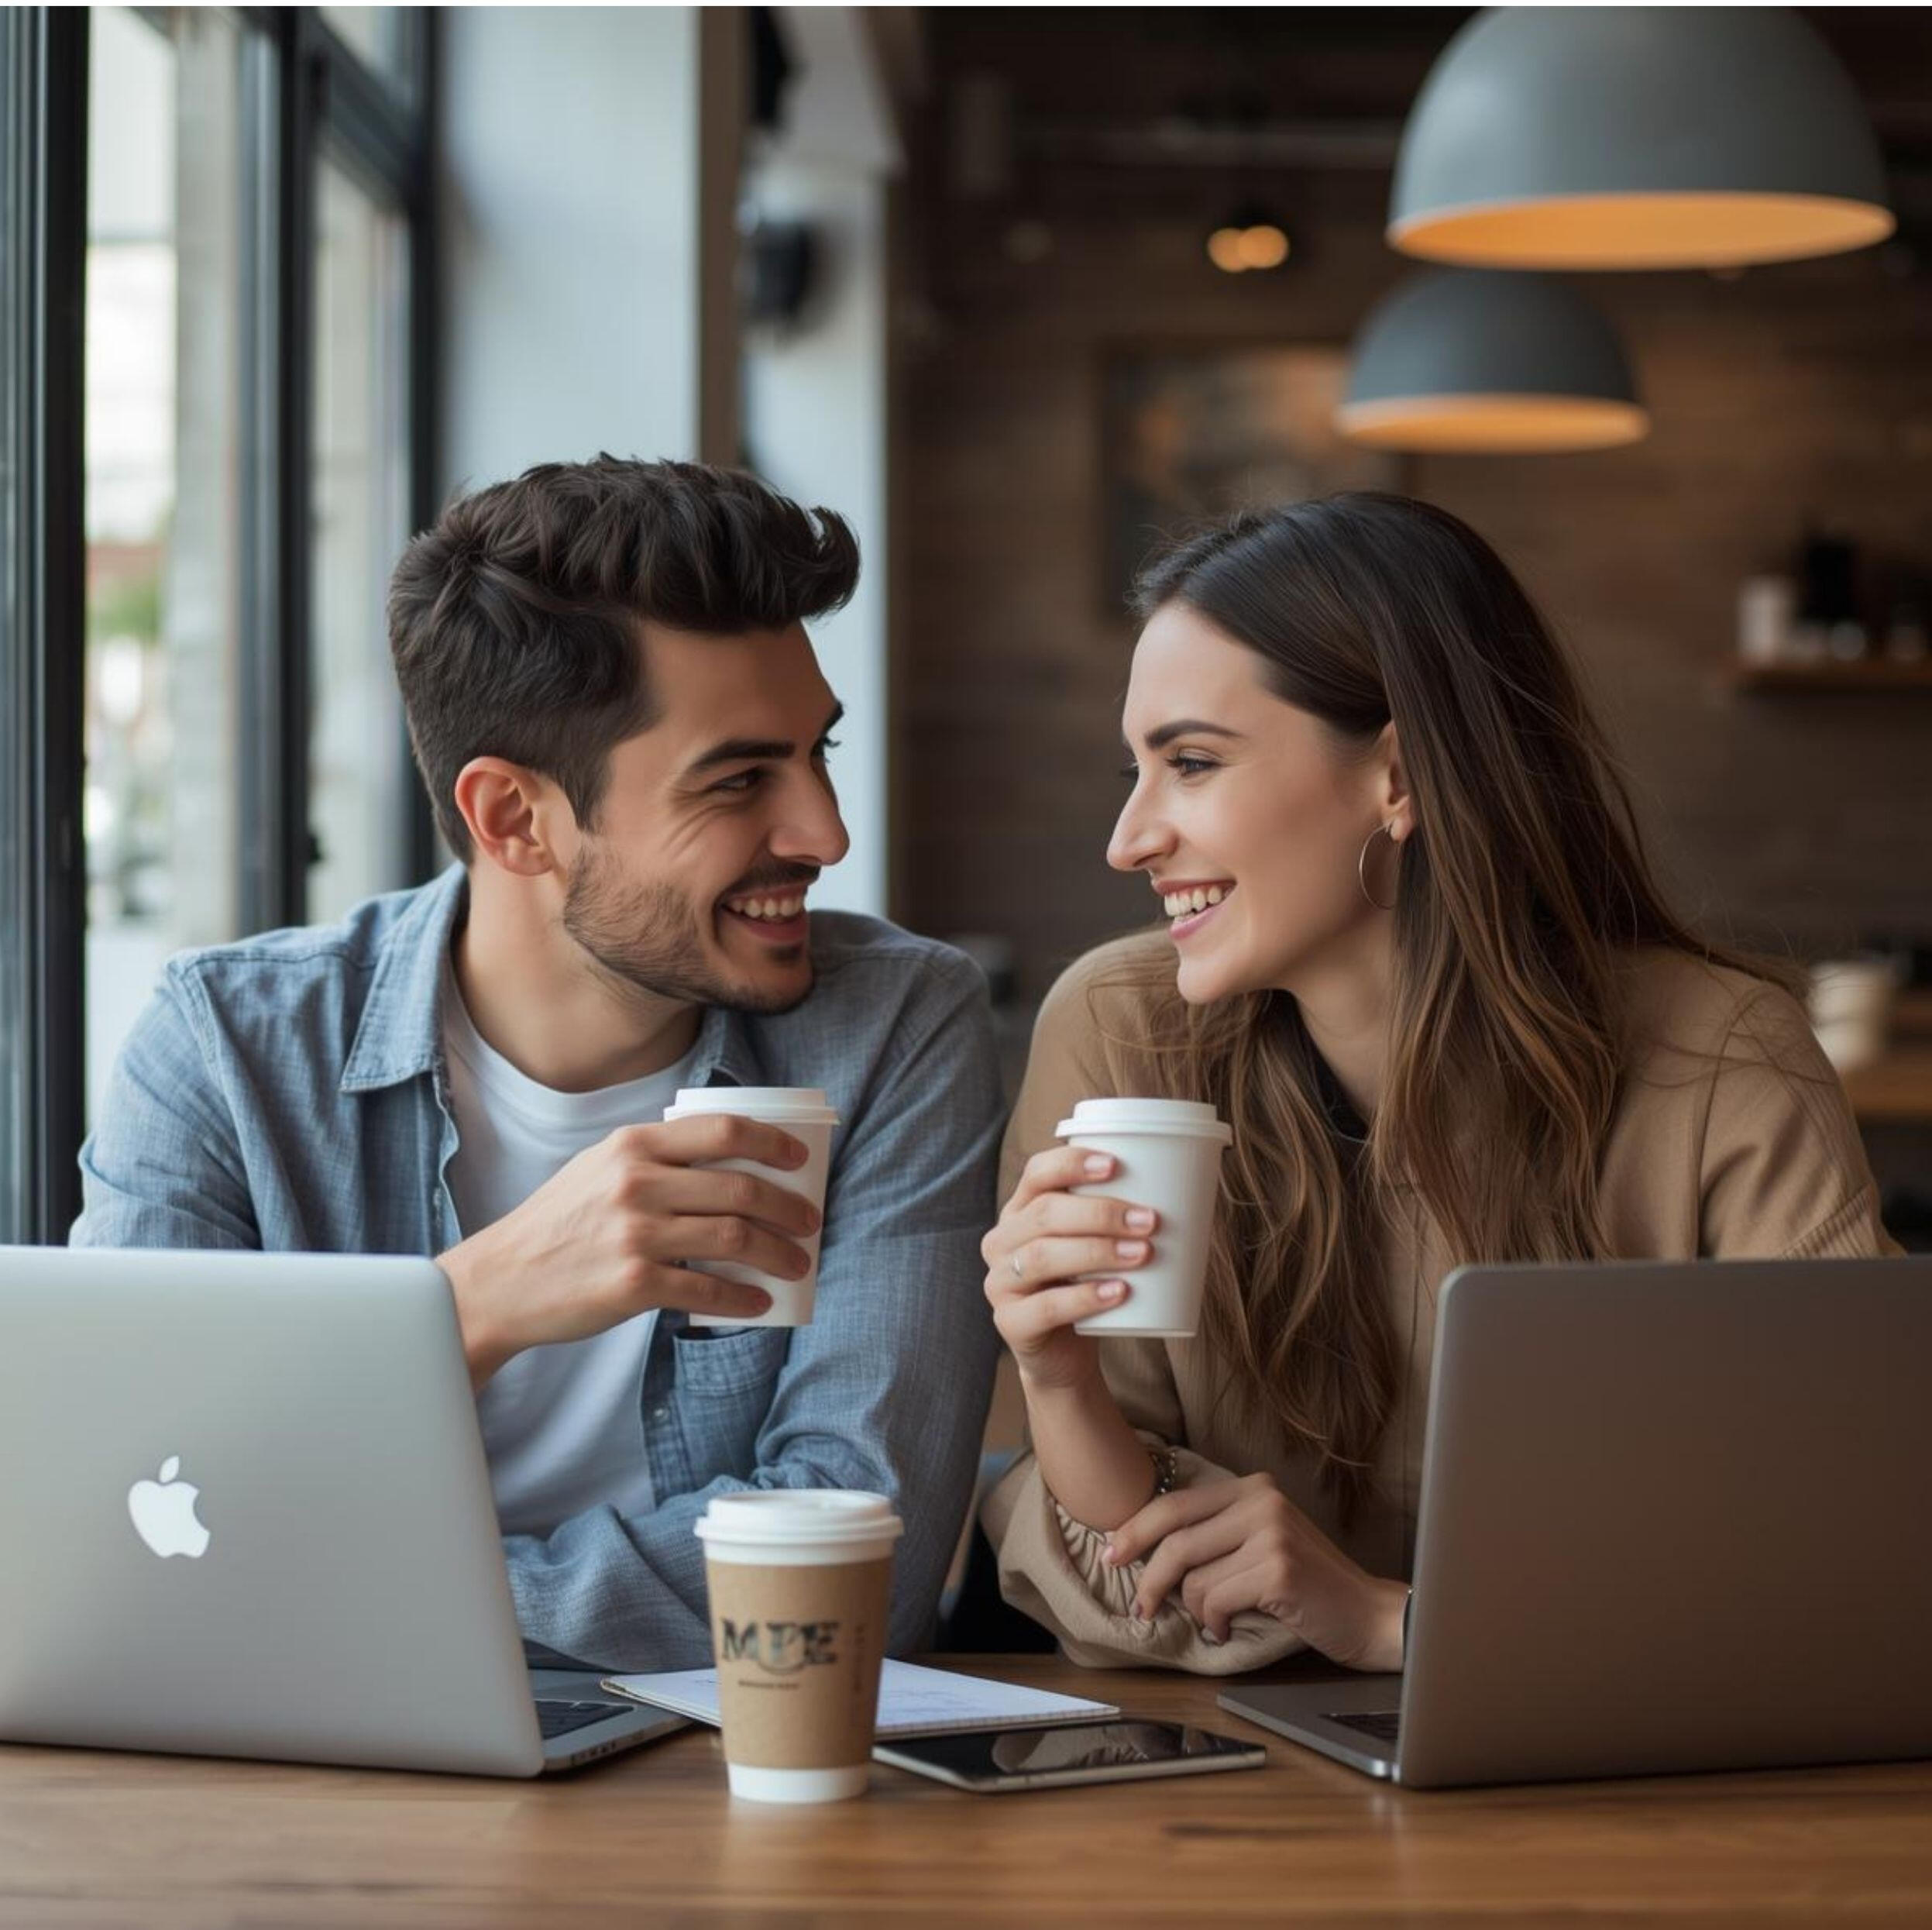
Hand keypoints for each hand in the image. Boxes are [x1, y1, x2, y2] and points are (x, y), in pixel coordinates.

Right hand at [440, 1114, 822, 1387]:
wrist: (502, 1280)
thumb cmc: (557, 1223)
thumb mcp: (597, 1168)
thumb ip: (653, 1157)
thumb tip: (724, 1158)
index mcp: (633, 1146)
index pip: (722, 1131)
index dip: (772, 1143)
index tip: (800, 1160)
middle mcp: (637, 1183)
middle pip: (740, 1188)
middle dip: (788, 1207)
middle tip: (810, 1222)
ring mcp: (635, 1234)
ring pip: (733, 1238)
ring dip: (777, 1253)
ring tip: (797, 1263)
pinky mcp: (633, 1284)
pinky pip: (706, 1290)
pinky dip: (741, 1298)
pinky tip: (758, 1302)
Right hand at [981, 1145, 1159, 1391]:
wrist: (1065, 1355)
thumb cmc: (1085, 1287)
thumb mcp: (1092, 1246)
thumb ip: (1114, 1219)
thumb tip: (1185, 1188)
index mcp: (1020, 1211)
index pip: (1038, 1173)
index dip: (1072, 1164)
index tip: (1116, 1165)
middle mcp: (1002, 1241)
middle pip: (1045, 1214)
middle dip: (1100, 1213)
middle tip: (1149, 1221)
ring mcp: (1001, 1283)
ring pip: (1042, 1257)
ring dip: (1097, 1251)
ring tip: (1142, 1253)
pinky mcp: (1011, 1323)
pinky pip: (1046, 1306)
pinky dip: (1086, 1297)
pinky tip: (1119, 1292)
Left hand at [1102, 1471, 1407, 1669]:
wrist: (1368, 1614)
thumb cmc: (1308, 1585)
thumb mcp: (1262, 1542)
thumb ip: (1216, 1536)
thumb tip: (1145, 1549)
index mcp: (1253, 1488)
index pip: (1176, 1503)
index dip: (1136, 1530)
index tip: (1113, 1554)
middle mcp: (1261, 1500)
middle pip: (1175, 1537)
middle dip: (1146, 1574)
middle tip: (1139, 1605)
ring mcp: (1270, 1533)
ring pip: (1193, 1575)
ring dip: (1193, 1609)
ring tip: (1213, 1622)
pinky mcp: (1277, 1569)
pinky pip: (1216, 1600)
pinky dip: (1214, 1622)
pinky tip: (1228, 1629)